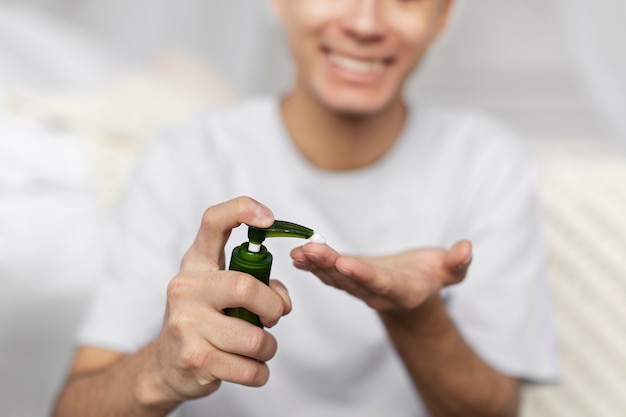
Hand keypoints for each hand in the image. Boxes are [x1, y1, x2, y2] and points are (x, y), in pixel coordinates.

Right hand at [148, 197, 291, 401]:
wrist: (166, 365)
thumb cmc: (204, 320)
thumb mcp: (221, 291)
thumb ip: (257, 284)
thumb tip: (283, 301)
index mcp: (196, 263)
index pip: (213, 222)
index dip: (243, 211)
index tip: (269, 218)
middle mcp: (186, 288)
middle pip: (246, 287)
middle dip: (273, 307)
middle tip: (273, 317)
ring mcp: (186, 324)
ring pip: (254, 338)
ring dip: (268, 347)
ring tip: (259, 348)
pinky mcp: (194, 359)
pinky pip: (248, 368)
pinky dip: (259, 372)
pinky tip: (251, 368)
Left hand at [290, 240, 471, 312]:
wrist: (413, 292)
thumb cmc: (432, 276)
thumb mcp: (450, 271)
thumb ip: (457, 262)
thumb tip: (467, 247)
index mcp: (402, 290)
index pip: (381, 282)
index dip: (363, 274)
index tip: (345, 263)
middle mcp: (377, 292)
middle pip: (351, 279)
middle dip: (330, 265)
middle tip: (310, 251)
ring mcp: (360, 288)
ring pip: (335, 277)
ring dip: (316, 264)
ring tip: (298, 252)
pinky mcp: (348, 280)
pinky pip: (329, 274)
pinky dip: (312, 266)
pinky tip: (296, 255)